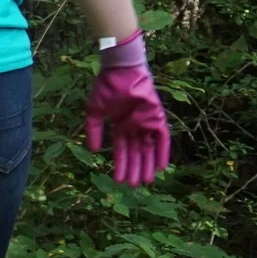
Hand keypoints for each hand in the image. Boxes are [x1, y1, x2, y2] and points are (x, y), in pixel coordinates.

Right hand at [86, 34, 169, 185]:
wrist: (120, 71)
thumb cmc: (106, 88)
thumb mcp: (94, 111)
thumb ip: (94, 131)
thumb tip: (94, 151)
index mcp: (121, 126)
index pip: (122, 150)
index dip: (120, 165)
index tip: (117, 180)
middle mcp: (135, 127)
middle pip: (137, 153)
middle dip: (135, 169)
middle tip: (133, 186)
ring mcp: (147, 123)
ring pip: (149, 149)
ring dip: (148, 165)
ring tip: (146, 181)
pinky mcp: (157, 118)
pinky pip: (163, 139)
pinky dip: (162, 152)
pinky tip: (161, 167)